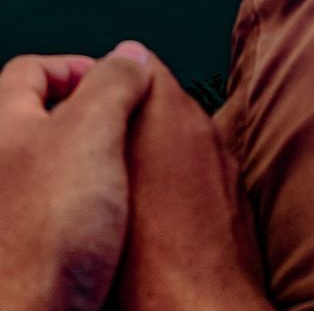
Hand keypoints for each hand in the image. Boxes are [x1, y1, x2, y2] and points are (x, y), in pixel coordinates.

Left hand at [0, 44, 151, 310]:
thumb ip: (112, 86)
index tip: (121, 83)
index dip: (77, 65)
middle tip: (132, 133)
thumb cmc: (44, 228)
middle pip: (36, 121)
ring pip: (42, 176)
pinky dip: (77, 220)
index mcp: (2, 122)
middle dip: (86, 121)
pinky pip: (45, 224)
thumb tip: (131, 51)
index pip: (31, 68)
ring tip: (128, 186)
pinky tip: (104, 237)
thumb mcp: (91, 134)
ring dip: (84, 174)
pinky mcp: (9, 263)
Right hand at [116, 55, 271, 310]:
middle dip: (127, 114)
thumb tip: (100, 79)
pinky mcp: (233, 198)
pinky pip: (196, 172)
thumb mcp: (99, 172)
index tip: (80, 109)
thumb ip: (104, 113)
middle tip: (93, 148)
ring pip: (177, 136)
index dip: (103, 80)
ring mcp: (222, 162)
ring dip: (152, 148)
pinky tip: (154, 215)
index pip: (135, 59)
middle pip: (156, 97)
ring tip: (119, 186)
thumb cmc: (144, 254)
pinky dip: (176, 182)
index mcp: (168, 108)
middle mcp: (201, 126)